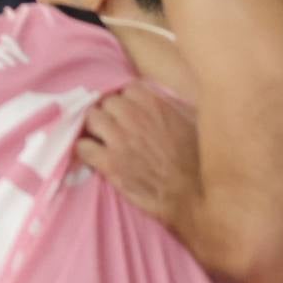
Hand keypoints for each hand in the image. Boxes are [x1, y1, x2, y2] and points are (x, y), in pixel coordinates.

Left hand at [79, 82, 200, 231]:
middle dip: (109, 113)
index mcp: (157, 104)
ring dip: (94, 128)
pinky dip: (85, 149)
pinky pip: (82, 147)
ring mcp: (120, 139)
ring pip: (91, 119)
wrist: (193, 194)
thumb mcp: (194, 121)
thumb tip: (162, 98)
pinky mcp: (109, 163)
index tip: (130, 112)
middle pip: (107, 102)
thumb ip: (173, 105)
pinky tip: (94, 156)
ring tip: (101, 139)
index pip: (128, 89)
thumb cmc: (200, 159)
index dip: (128, 102)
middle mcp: (135, 116)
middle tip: (114, 127)